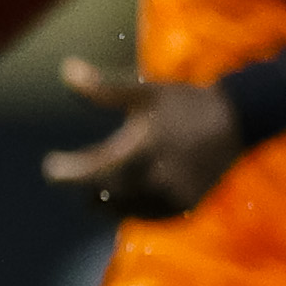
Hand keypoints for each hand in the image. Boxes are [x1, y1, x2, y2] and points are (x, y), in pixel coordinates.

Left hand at [42, 58, 241, 221]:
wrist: (236, 121)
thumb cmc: (184, 103)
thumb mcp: (143, 92)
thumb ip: (103, 89)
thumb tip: (65, 70)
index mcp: (140, 150)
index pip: (90, 171)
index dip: (65, 172)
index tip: (49, 167)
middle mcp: (154, 180)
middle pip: (104, 195)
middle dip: (84, 187)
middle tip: (71, 176)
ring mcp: (170, 197)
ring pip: (123, 210)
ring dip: (105, 201)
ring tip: (93, 191)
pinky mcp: (183, 207)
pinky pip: (146, 216)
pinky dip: (131, 208)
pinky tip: (124, 197)